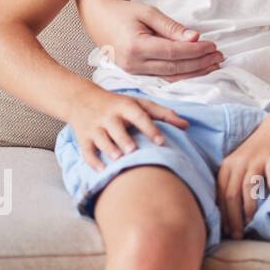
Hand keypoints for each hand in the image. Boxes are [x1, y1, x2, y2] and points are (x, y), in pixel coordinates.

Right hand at [67, 87, 188, 171]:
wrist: (82, 99)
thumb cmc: (119, 104)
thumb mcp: (140, 104)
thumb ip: (163, 114)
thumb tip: (186, 126)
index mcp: (125, 106)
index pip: (139, 116)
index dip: (150, 128)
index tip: (161, 141)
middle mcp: (109, 116)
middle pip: (116, 128)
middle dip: (124, 139)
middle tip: (133, 150)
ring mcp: (94, 127)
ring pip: (100, 139)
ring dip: (109, 149)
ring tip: (119, 158)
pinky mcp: (83, 139)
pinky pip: (87, 151)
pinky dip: (93, 161)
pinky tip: (103, 170)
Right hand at [82, 0, 223, 81]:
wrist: (98, 18)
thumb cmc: (124, 12)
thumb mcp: (149, 13)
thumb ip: (172, 27)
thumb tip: (195, 39)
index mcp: (136, 47)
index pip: (174, 53)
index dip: (196, 51)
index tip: (213, 46)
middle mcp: (133, 64)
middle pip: (175, 68)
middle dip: (200, 63)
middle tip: (219, 57)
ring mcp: (132, 72)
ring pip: (170, 77)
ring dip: (194, 73)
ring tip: (213, 66)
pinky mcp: (134, 75)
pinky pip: (162, 78)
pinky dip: (182, 76)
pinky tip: (197, 72)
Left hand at [216, 116, 269, 238]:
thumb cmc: (259, 152)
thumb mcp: (240, 165)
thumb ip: (233, 184)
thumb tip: (229, 215)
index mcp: (228, 167)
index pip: (221, 195)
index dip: (223, 216)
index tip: (227, 232)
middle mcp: (239, 163)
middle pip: (232, 194)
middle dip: (233, 217)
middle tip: (238, 234)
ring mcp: (257, 160)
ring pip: (249, 186)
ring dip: (249, 206)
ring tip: (251, 221)